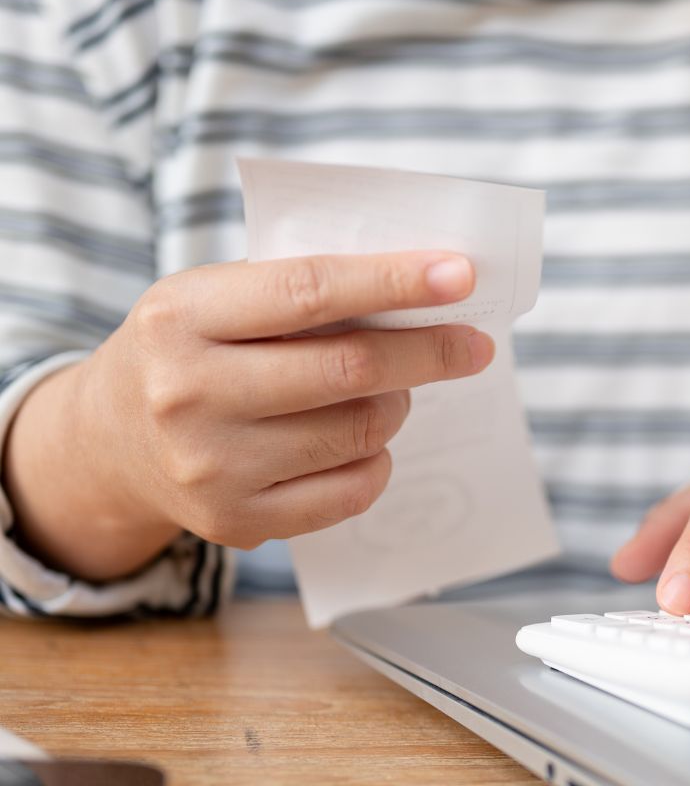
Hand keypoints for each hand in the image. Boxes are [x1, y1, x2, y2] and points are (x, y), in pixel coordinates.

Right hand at [4, 251, 492, 579]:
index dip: (395, 281)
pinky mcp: (236, 521)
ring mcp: (211, 467)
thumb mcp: (214, 297)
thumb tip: (422, 289)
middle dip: (430, 352)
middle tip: (473, 345)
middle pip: (349, 370)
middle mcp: (188, 394)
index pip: (310, 290)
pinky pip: (352, 491)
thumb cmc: (187, 350)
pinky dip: (379, 459)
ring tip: (393, 389)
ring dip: (399, 405)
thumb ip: (300, 289)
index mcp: (183, 315)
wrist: (108, 443)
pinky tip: (366, 439)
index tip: (461, 276)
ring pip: (360, 432)